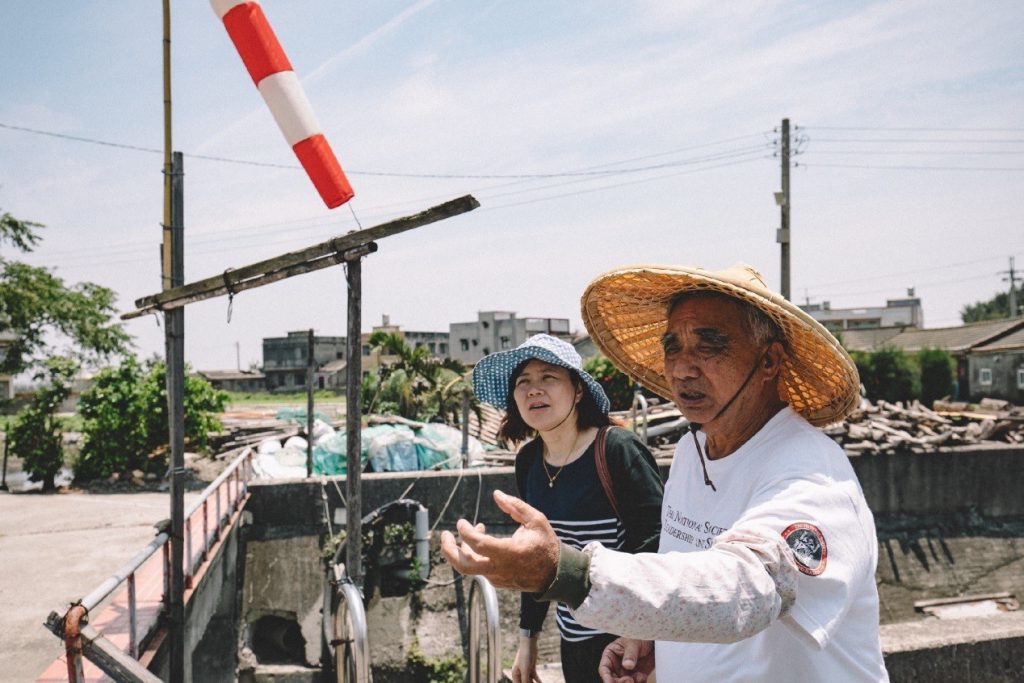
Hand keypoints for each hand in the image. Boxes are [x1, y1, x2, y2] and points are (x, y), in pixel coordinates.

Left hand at [439, 490, 559, 591]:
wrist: (555, 574)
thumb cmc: (545, 544)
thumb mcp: (536, 520)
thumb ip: (515, 506)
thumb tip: (496, 494)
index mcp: (510, 553)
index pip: (479, 545)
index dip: (466, 532)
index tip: (462, 522)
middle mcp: (500, 569)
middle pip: (464, 565)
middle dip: (449, 550)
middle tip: (445, 535)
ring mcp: (497, 578)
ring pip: (470, 568)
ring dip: (463, 549)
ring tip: (466, 533)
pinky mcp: (497, 581)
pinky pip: (479, 569)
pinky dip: (474, 554)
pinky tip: (481, 541)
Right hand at [511, 636, 541, 682]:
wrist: (529, 644)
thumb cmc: (525, 656)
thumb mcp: (525, 670)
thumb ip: (525, 680)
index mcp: (515, 674)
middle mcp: (519, 673)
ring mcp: (526, 670)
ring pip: (530, 681)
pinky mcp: (531, 668)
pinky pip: (534, 677)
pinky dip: (537, 680)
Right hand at [599, 638, 654, 682]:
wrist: (652, 642)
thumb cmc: (638, 637)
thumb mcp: (633, 643)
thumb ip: (630, 654)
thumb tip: (627, 665)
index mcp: (610, 655)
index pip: (604, 668)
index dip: (606, 677)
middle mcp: (617, 665)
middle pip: (613, 679)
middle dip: (620, 682)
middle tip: (629, 680)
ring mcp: (626, 672)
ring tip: (638, 677)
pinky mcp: (636, 676)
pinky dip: (640, 682)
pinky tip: (642, 675)